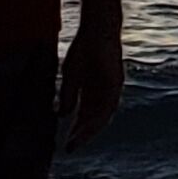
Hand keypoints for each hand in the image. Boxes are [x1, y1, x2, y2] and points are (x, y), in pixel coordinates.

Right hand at [59, 20, 124, 148]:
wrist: (98, 29)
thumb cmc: (85, 48)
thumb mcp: (71, 74)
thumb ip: (68, 94)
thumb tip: (62, 115)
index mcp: (93, 92)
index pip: (85, 116)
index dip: (76, 130)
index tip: (65, 144)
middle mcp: (104, 94)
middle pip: (94, 120)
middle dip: (82, 134)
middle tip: (69, 148)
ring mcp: (111, 89)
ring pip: (102, 115)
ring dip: (89, 129)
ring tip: (76, 140)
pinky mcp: (115, 81)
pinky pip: (107, 103)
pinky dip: (98, 115)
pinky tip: (87, 124)